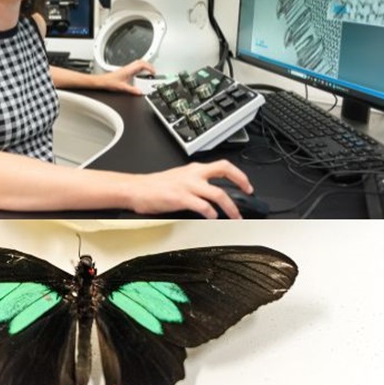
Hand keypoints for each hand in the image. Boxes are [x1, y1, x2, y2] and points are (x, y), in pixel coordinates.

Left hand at [99, 59, 155, 94]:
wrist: (102, 81)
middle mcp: (128, 68)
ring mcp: (126, 69)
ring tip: (149, 72)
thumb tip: (139, 92)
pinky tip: (141, 74)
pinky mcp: (125, 71)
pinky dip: (140, 69)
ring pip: (138, 63)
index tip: (153, 72)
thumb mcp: (122, 88)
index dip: (149, 67)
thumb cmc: (109, 82)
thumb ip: (132, 90)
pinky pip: (135, 67)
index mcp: (128, 70)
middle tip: (153, 71)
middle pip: (141, 62)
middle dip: (149, 65)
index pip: (142, 64)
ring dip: (145, 66)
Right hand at [128, 160, 252, 218]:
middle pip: (225, 171)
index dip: (239, 174)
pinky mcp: (181, 198)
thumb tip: (209, 196)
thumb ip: (195, 184)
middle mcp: (193, 174)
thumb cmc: (152, 187)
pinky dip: (211, 213)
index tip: (246, 185)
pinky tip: (213, 218)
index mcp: (193, 169)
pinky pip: (203, 206)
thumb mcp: (178, 179)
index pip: (222, 166)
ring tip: (235, 216)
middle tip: (248, 194)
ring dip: (231, 207)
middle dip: (241, 182)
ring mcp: (188, 186)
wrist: (135, 189)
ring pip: (218, 193)